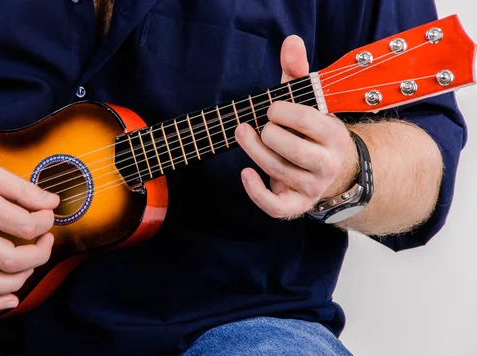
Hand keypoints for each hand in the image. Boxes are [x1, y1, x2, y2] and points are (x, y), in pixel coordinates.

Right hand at [0, 144, 58, 310]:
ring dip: (19, 281)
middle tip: (45, 241)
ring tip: (30, 266)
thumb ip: (20, 188)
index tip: (47, 215)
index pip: (26, 225)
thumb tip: (51, 201)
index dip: (46, 222)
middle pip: (12, 259)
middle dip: (40, 254)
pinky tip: (10, 299)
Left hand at [235, 35, 357, 218]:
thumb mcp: (308, 99)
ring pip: (278, 171)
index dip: (286, 112)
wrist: (331, 169)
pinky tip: (244, 172)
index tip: (271, 108)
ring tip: (242, 133)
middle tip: (258, 125)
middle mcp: (327, 163)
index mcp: (334, 135)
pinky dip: (256, 191)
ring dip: (254, 151)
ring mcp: (312, 186)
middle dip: (268, 134)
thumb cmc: (311, 130)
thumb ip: (297, 71)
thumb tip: (290, 41)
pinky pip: (275, 206)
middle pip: (291, 150)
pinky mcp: (296, 204)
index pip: (310, 122)